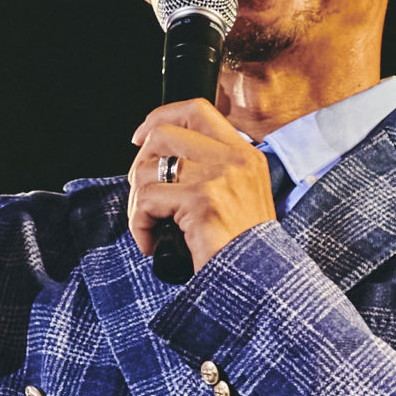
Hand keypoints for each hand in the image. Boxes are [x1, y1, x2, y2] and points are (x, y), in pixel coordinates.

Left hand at [127, 99, 277, 270]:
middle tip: (143, 199)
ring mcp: (220, 178)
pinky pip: (146, 200)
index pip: (197, 110)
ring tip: (150, 227)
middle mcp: (236, 160)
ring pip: (148, 168)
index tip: (140, 137)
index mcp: (245, 154)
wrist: (259, 284)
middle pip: (163, 134)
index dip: (161, 117)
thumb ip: (211, 171)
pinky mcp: (203, 202)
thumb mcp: (239, 198)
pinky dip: (139, 225)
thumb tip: (159, 157)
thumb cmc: (243, 250)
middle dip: (139, 166)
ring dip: (136, 203)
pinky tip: (151, 244)